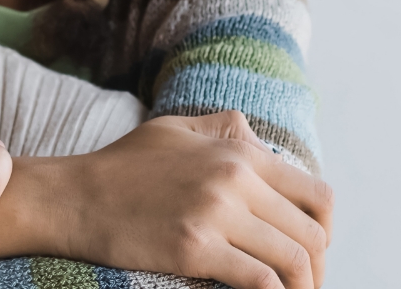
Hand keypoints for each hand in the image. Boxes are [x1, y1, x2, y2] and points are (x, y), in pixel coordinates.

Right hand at [0, 111, 333, 288]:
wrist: (74, 197)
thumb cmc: (123, 165)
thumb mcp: (175, 129)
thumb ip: (225, 128)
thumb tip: (263, 143)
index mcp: (236, 151)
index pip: (317, 195)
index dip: (325, 230)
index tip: (313, 250)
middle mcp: (233, 179)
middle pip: (312, 235)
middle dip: (317, 268)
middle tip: (303, 285)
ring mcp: (215, 215)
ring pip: (293, 262)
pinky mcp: (194, 250)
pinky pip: (260, 282)